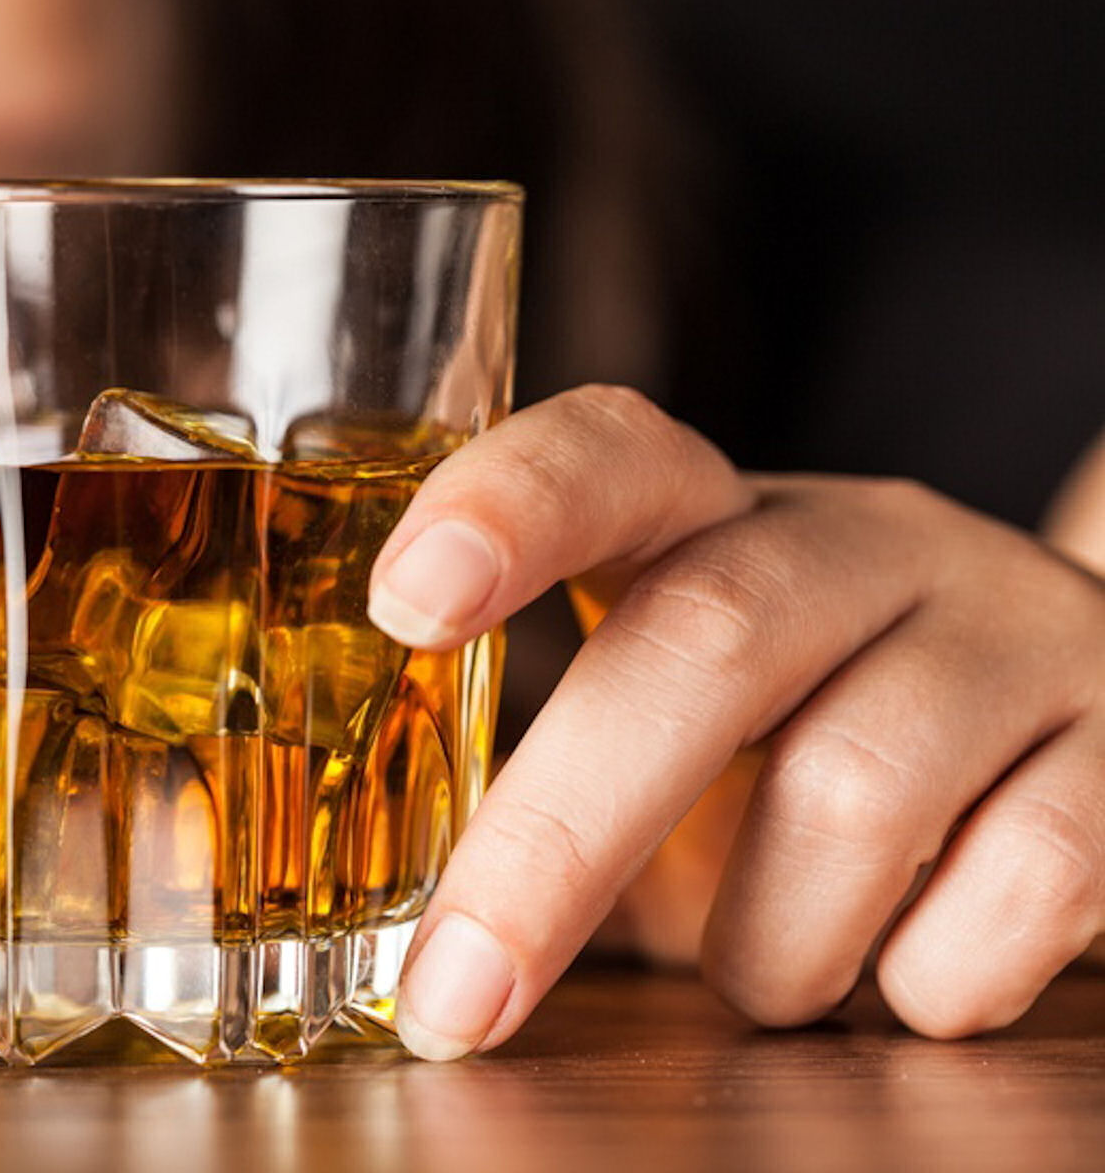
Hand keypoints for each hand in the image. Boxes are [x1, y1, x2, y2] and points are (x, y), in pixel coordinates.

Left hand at [369, 385, 1104, 1058]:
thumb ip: (560, 766)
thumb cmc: (802, 731)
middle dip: (563, 841)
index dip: (507, 509)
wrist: (1067, 722)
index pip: (611, 454)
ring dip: (769, 942)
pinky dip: (925, 975)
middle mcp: (864, 541)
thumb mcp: (677, 709)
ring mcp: (1010, 629)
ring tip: (759, 981)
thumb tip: (415, 935)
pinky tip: (901, 975)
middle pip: (706, 645)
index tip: (406, 602)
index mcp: (716, 516)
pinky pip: (1019, 883)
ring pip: (855, 789)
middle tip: (462, 990)